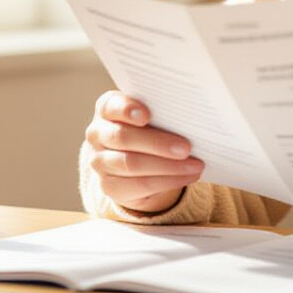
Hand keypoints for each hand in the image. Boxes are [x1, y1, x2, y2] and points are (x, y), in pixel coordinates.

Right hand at [84, 91, 203, 213]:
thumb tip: (191, 116)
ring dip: (168, 166)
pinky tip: (187, 176)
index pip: (111, 106)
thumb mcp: (153, 116)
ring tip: (195, 165)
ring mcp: (100, 162)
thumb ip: (162, 112)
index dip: (127, 110)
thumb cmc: (149, 128)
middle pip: (123, 138)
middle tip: (186, 147)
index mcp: (107, 109)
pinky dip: (168, 181)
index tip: (146, 115)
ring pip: (132, 164)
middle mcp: (97, 134)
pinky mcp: (109, 186)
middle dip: (157, 143)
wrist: (135, 160)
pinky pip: (139, 185)